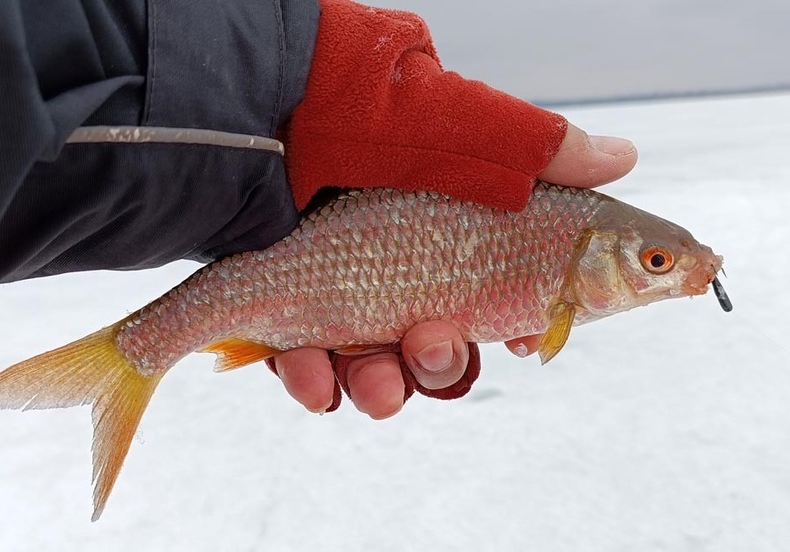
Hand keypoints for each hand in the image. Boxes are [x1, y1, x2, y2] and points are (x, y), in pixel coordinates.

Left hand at [274, 124, 637, 418]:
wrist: (231, 114)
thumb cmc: (347, 106)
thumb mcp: (451, 122)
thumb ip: (536, 149)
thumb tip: (626, 158)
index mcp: (447, 223)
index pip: (502, 289)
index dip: (523, 324)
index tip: (528, 339)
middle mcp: (397, 258)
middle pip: (441, 342)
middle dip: (445, 362)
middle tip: (435, 341)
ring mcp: (338, 284)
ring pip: (378, 368)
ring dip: (387, 387)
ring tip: (376, 379)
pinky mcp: (283, 308)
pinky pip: (310, 370)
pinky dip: (316, 382)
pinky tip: (313, 373)